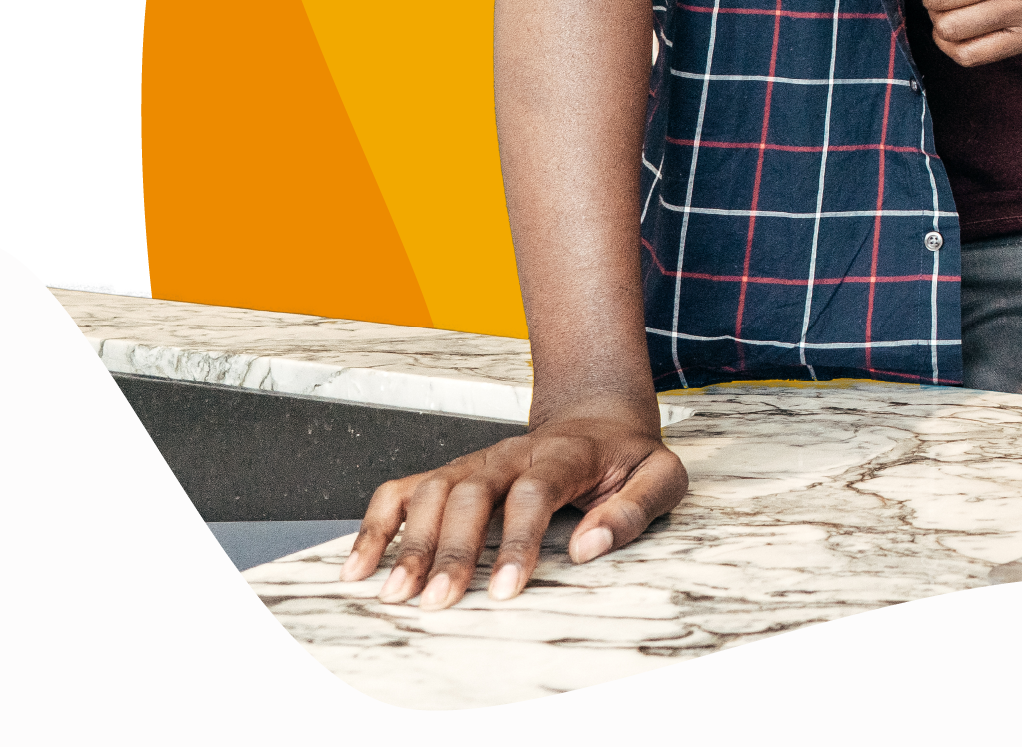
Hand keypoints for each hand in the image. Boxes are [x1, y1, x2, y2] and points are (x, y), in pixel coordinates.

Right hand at [338, 401, 685, 607]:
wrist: (599, 420)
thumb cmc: (628, 458)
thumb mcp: (660, 476)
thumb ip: (635, 508)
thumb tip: (592, 546)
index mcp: (563, 454)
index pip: (532, 493)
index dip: (517, 540)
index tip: (503, 590)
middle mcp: (510, 454)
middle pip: (470, 494)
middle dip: (451, 550)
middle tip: (438, 601)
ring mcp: (476, 462)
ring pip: (432, 493)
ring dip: (410, 544)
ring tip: (396, 594)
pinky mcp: (453, 474)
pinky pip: (404, 491)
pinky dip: (377, 527)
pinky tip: (360, 566)